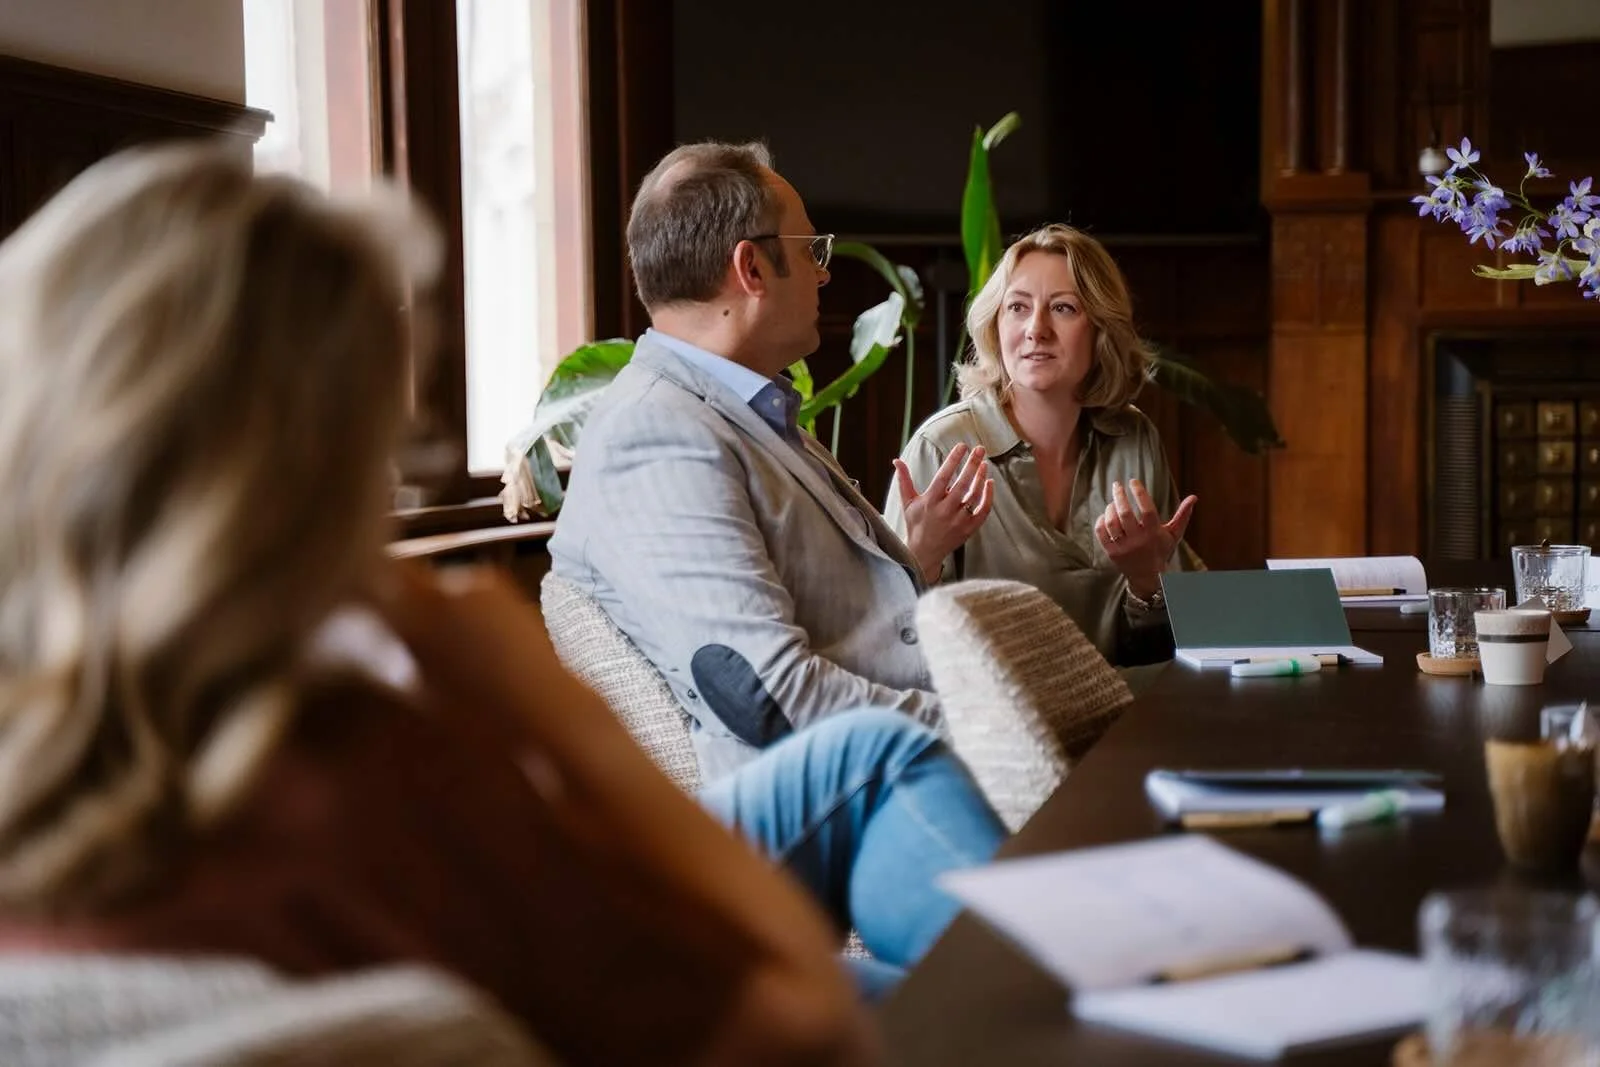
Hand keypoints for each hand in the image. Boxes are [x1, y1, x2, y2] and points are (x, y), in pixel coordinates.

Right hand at [891, 442, 994, 582]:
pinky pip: (983, 511)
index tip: (962, 446)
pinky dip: (988, 497)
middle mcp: (945, 511)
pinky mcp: (968, 529)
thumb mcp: (907, 502)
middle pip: (962, 484)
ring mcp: (958, 521)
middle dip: (972, 464)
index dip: (953, 460)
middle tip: (979, 449)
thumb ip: (904, 480)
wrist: (924, 553)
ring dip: (980, 478)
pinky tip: (989, 482)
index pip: (943, 477)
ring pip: (974, 496)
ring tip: (984, 463)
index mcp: (930, 502)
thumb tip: (896, 461)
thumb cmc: (916, 524)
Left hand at [1092, 479, 1196, 597]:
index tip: (1133, 481)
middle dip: (1120, 496)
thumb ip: (1182, 515)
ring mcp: (1123, 547)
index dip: (1139, 493)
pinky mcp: (1111, 552)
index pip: (1146, 509)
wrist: (1148, 575)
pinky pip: (1101, 533)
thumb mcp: (1173, 534)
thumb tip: (1194, 497)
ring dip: (1110, 508)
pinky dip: (1101, 520)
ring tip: (1113, 502)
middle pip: (1125, 514)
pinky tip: (1105, 514)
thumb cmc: (1161, 550)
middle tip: (1117, 485)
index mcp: (1153, 533)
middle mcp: (1138, 540)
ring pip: (1111, 522)